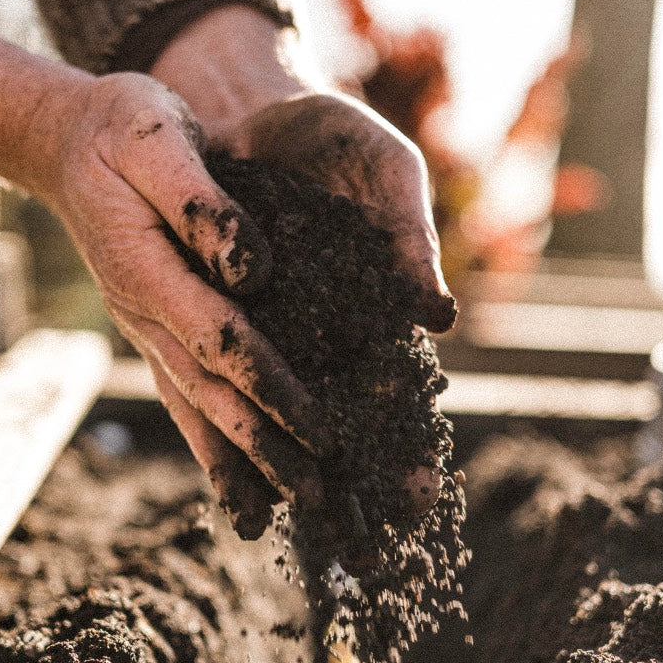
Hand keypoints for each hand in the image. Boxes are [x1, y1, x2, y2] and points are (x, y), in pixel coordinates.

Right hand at [0, 30, 325, 536]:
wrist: (65, 136)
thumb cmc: (120, 125)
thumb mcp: (158, 136)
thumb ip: (202, 204)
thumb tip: (251, 270)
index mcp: (147, 268)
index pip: (219, 338)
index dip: (270, 384)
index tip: (317, 425)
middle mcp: (142, 311)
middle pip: (210, 392)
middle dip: (266, 446)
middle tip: (320, 497)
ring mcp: (142, 325)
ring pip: (194, 405)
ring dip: (241, 459)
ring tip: (289, 508)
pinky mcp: (152, 324)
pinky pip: (182, 392)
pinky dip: (210, 440)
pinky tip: (238, 479)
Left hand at [151, 6, 455, 524]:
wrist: (250, 110)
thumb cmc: (337, 140)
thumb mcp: (385, 175)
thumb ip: (409, 240)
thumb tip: (437, 319)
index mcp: (382, 306)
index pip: (405, 391)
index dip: (412, 447)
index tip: (418, 504)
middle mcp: (333, 333)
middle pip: (349, 425)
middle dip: (360, 487)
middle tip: (368, 552)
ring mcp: (280, 333)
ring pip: (287, 418)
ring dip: (294, 476)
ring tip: (298, 536)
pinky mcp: (228, 322)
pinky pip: (225, 385)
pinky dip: (226, 435)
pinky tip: (229, 490)